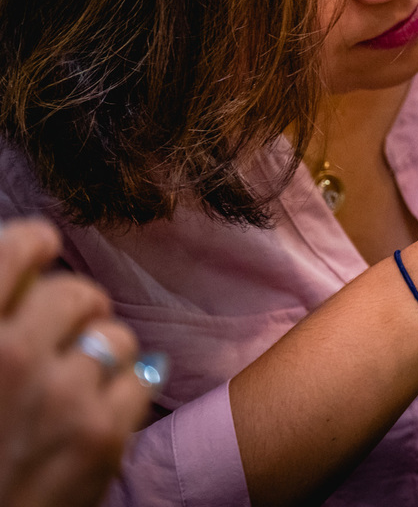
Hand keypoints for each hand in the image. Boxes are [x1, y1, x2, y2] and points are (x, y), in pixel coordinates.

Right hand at [0, 219, 151, 506]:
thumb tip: (28, 266)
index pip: (19, 247)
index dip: (35, 245)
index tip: (42, 250)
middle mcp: (13, 356)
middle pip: (78, 293)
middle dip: (76, 310)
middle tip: (64, 333)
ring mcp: (64, 396)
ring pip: (117, 337)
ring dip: (103, 355)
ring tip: (75, 384)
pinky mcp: (103, 435)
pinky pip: (141, 379)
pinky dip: (125, 393)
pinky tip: (100, 411)